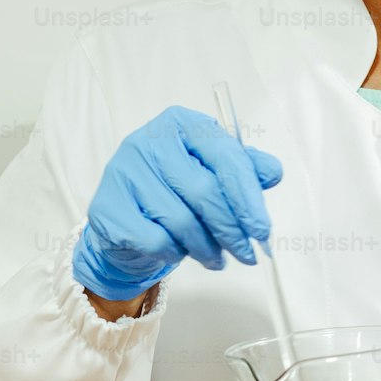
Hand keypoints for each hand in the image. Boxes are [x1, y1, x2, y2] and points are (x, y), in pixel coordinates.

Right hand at [71, 105, 282, 300]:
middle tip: (247, 253)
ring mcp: (123, 172)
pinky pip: (156, 240)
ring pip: (181, 221)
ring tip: (216, 257)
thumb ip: (243, 168)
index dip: (248, 197)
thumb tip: (272, 171)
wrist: (126, 219)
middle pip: (204, 192)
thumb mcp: (212, 171)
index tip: (262, 229)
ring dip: (206, 247)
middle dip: (232, 230)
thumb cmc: (175, 190)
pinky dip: (175, 253)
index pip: (225, 158)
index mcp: (181, 123)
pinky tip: (179, 252)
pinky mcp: (107, 208)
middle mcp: (148, 141)